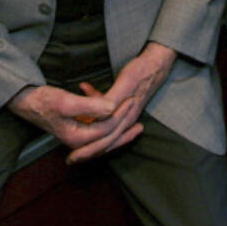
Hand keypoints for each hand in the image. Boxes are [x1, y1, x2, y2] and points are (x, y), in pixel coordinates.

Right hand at [7, 84, 141, 163]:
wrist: (25, 101)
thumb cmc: (43, 100)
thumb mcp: (66, 101)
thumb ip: (90, 106)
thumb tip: (112, 107)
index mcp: (77, 138)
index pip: (106, 129)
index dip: (120, 114)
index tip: (131, 99)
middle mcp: (78, 141)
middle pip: (108, 137)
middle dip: (125, 124)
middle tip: (138, 106)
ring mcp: (78, 136)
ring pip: (105, 135)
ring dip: (120, 126)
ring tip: (137, 120)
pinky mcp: (77, 128)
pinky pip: (99, 129)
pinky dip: (108, 121)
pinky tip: (113, 106)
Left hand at [71, 41, 175, 165]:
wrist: (156, 64)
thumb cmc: (140, 72)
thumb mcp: (125, 84)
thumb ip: (111, 100)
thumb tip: (98, 117)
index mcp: (125, 118)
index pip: (104, 140)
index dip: (88, 149)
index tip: (73, 157)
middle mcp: (126, 121)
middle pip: (105, 141)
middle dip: (87, 150)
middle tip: (70, 160)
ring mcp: (126, 115)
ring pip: (105, 132)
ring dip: (90, 136)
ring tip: (75, 145)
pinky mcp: (124, 108)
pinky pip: (107, 118)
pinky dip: (95, 115)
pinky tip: (85, 108)